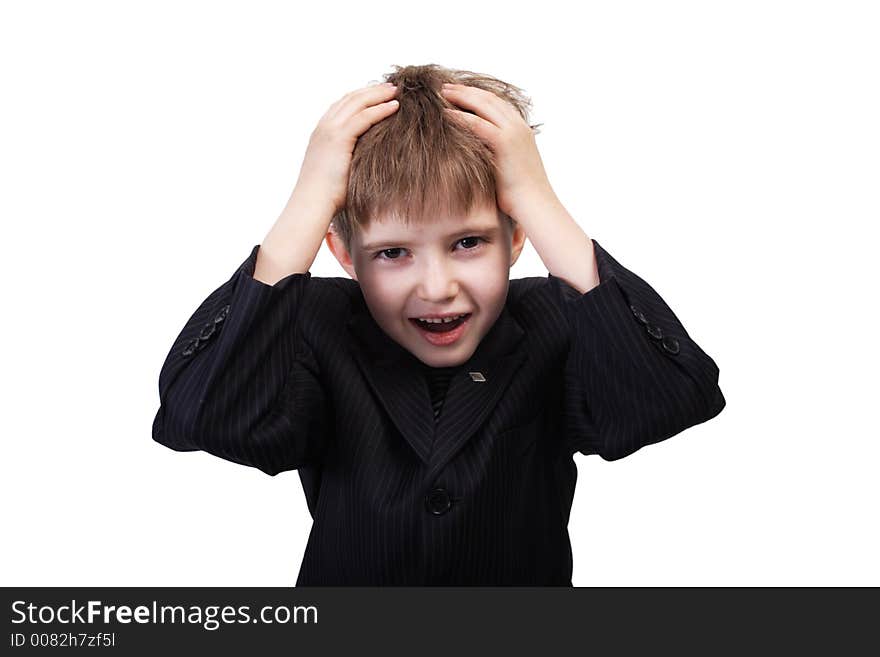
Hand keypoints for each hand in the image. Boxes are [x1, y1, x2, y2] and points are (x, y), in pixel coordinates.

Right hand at [293, 82, 399, 214]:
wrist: (312, 203)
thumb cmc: (326, 196)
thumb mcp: (337, 170)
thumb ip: (348, 159)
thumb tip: (364, 162)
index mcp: (321, 133)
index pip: (342, 106)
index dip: (361, 97)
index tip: (378, 94)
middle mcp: (324, 127)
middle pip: (350, 99)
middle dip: (371, 91)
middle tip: (391, 87)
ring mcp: (330, 130)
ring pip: (358, 103)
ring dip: (378, 95)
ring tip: (396, 91)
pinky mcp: (339, 138)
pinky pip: (364, 117)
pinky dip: (380, 109)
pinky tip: (395, 106)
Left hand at [439, 83, 555, 218]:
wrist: (535, 205)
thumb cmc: (521, 194)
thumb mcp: (510, 166)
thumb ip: (497, 153)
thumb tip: (480, 154)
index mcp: (521, 129)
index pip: (497, 103)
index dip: (477, 95)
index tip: (459, 91)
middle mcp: (518, 126)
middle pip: (488, 99)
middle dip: (466, 91)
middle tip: (445, 86)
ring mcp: (513, 132)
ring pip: (483, 105)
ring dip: (461, 97)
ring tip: (441, 93)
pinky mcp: (505, 143)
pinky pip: (477, 124)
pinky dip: (460, 116)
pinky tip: (445, 113)